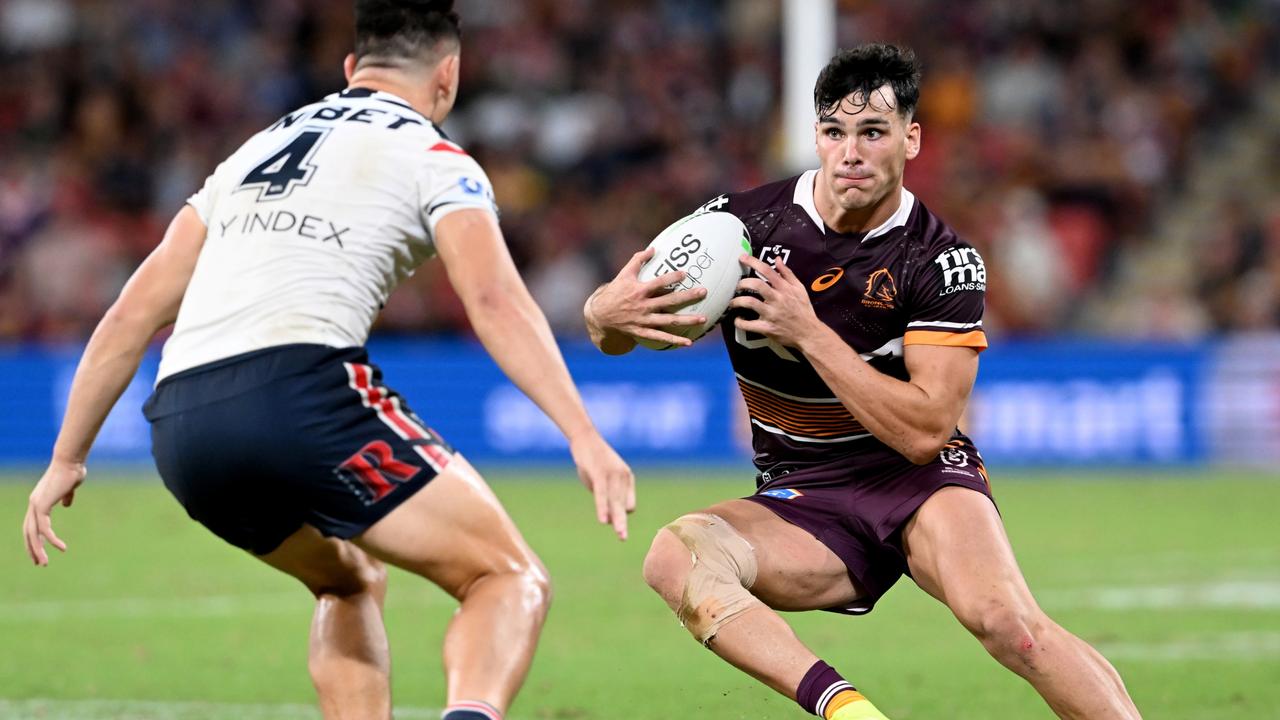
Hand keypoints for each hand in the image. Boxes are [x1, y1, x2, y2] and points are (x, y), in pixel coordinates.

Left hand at [23, 459, 85, 565]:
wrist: (70, 461)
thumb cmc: (72, 471)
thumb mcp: (69, 487)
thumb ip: (66, 496)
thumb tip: (66, 504)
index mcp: (38, 500)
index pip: (31, 524)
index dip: (34, 539)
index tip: (40, 551)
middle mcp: (33, 504)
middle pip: (28, 532)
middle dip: (33, 549)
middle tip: (39, 563)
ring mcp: (36, 505)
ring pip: (33, 534)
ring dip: (38, 550)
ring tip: (44, 563)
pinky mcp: (42, 506)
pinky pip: (45, 529)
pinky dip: (52, 540)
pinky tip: (61, 548)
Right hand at [569, 433, 635, 539]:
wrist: (584, 436)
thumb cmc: (591, 460)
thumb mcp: (601, 479)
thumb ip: (606, 496)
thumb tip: (609, 518)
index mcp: (627, 478)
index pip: (628, 504)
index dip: (620, 513)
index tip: (609, 519)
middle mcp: (623, 477)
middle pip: (624, 505)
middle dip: (622, 522)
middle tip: (623, 538)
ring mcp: (613, 474)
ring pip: (615, 502)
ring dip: (617, 519)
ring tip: (620, 534)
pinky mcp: (600, 472)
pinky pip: (602, 494)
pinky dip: (603, 507)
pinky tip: (603, 520)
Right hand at [585, 247, 708, 350]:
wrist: (600, 316)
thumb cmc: (615, 292)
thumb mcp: (623, 274)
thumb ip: (638, 260)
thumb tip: (653, 248)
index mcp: (639, 290)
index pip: (658, 282)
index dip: (672, 278)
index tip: (686, 274)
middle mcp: (643, 306)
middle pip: (669, 301)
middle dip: (687, 297)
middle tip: (703, 292)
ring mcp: (643, 320)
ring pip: (668, 321)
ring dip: (687, 320)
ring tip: (704, 318)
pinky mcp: (642, 332)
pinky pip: (661, 337)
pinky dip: (674, 340)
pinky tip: (689, 343)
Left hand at [729, 254, 823, 347]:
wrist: (809, 333)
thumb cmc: (804, 310)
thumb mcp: (800, 289)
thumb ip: (787, 273)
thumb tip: (777, 259)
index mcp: (785, 289)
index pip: (767, 270)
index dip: (753, 262)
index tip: (743, 258)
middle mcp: (777, 299)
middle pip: (756, 285)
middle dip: (742, 283)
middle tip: (737, 286)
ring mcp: (772, 314)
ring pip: (750, 302)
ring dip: (737, 301)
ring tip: (732, 302)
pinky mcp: (768, 328)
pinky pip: (749, 325)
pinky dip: (739, 322)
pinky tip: (738, 320)